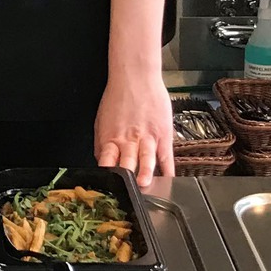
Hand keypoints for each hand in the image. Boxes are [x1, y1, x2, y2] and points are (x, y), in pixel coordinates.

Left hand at [94, 72, 174, 188]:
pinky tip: (169, 181)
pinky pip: (166, 157)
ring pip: (146, 160)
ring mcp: (147, 138)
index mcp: (111, 138)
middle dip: (127, 180)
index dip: (107, 177)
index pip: (107, 162)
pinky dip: (168, 170)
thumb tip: (102, 162)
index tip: (108, 190)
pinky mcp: (163, 135)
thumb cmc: (118, 97)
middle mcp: (128, 140)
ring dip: (145, 173)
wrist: (136, 77)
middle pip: (126, 164)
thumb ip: (103, 144)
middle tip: (128, 193)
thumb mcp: (102, 121)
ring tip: (145, 185)